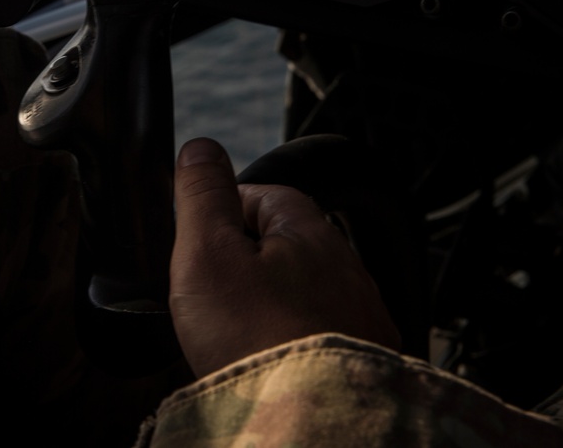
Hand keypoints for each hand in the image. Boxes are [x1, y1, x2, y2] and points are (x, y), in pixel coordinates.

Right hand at [170, 137, 400, 377]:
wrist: (309, 416)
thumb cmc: (256, 337)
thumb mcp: (208, 252)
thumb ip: (202, 195)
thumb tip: (200, 148)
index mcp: (311, 232)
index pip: (266, 194)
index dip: (226, 206)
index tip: (201, 229)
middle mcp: (347, 270)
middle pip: (288, 246)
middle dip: (250, 258)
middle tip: (212, 285)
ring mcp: (361, 319)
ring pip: (307, 293)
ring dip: (275, 301)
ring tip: (237, 328)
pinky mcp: (365, 362)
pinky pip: (320, 335)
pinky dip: (293, 339)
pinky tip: (268, 357)